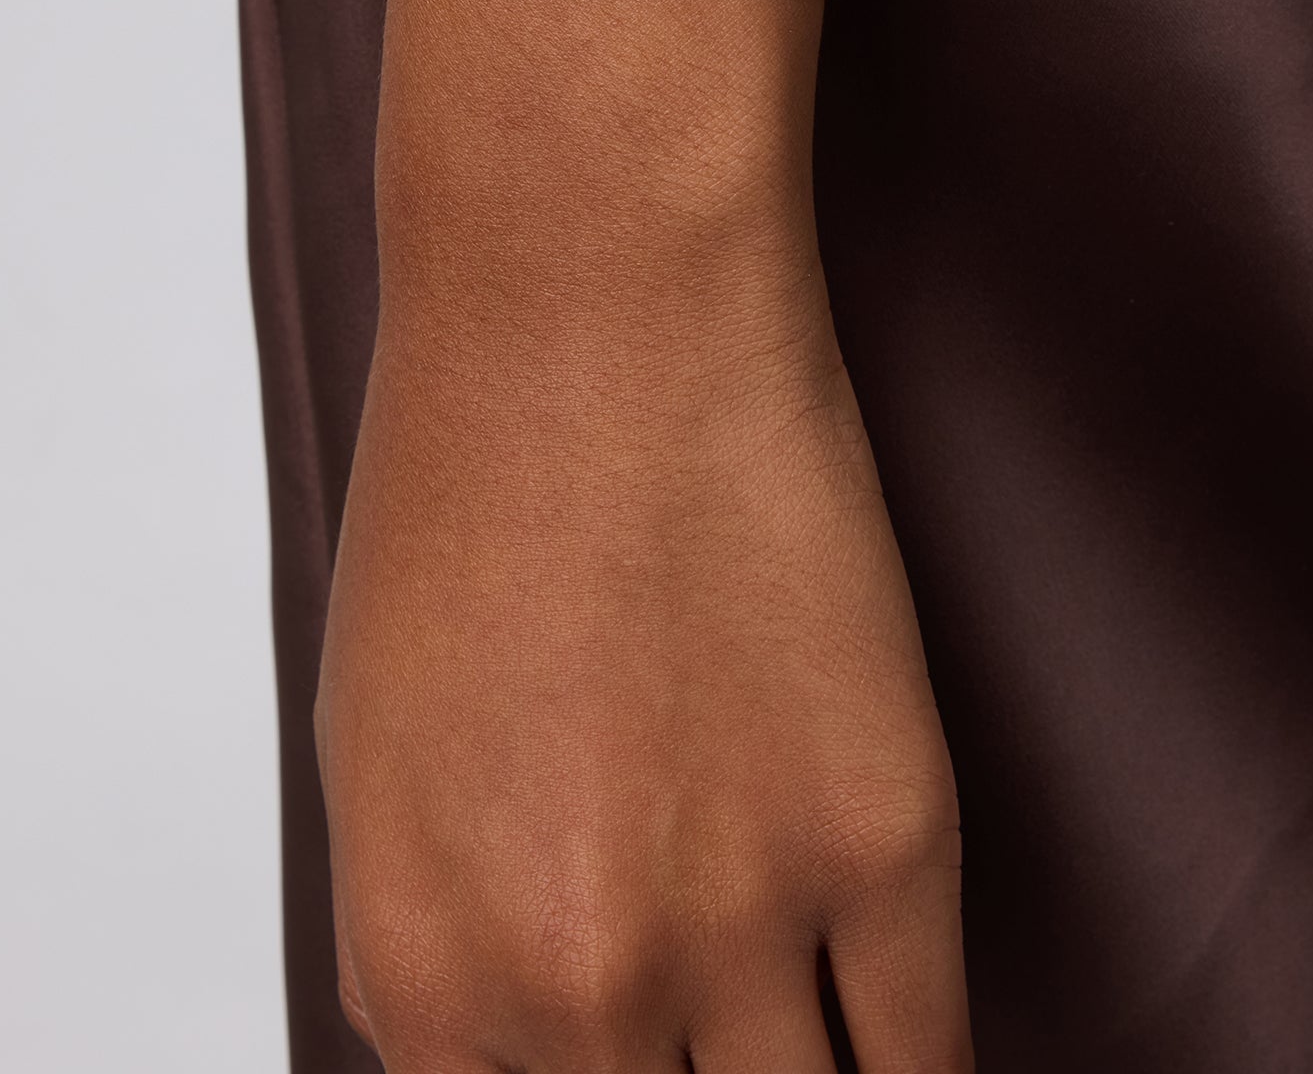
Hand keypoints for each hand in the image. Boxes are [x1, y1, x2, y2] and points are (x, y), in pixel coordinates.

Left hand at [316, 14, 966, 1068]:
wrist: (591, 314)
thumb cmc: (473, 495)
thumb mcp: (386, 759)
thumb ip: (455, 942)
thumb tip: (538, 1040)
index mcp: (421, 977)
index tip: (654, 1070)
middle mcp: (572, 991)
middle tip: (724, 1047)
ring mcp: (738, 926)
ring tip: (807, 1046)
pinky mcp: (887, 840)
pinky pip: (926, 1064)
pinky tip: (901, 1052)